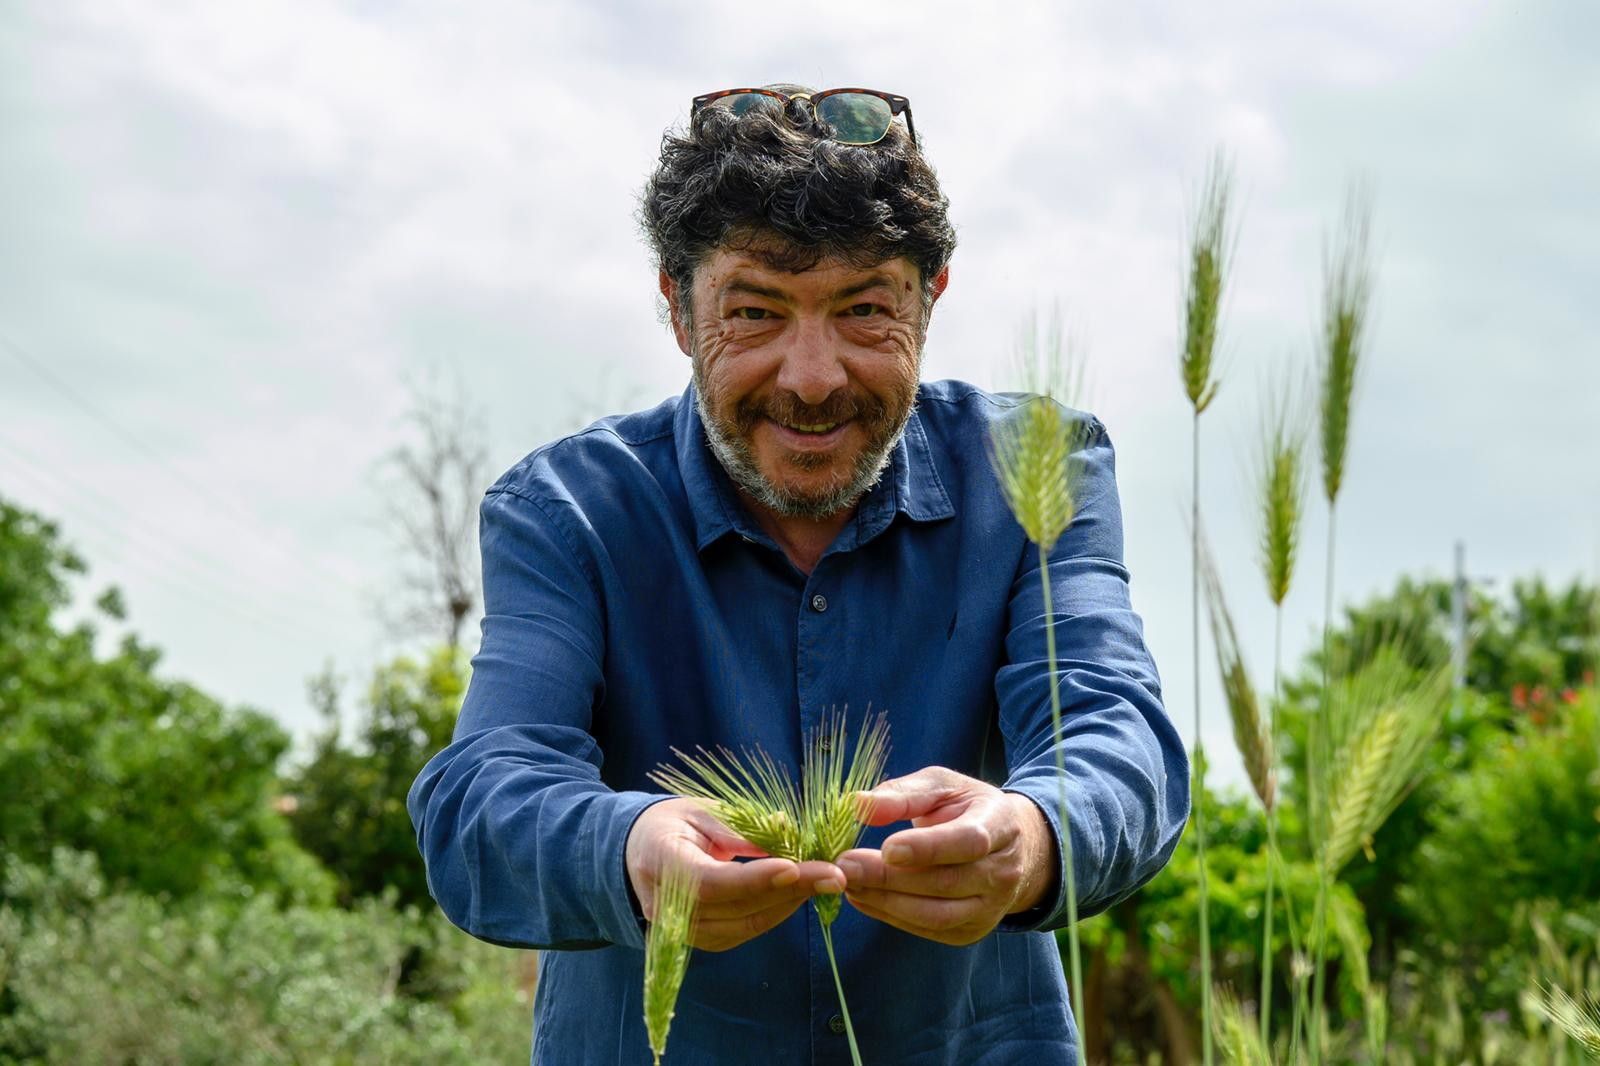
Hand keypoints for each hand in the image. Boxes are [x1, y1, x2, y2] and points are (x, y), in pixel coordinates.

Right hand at [626, 798, 845, 951]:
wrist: (638, 852)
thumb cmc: (672, 823)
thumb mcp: (701, 810)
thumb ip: (739, 827)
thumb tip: (786, 833)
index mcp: (659, 862)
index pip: (710, 882)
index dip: (754, 879)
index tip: (795, 867)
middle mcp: (666, 907)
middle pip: (735, 907)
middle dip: (790, 891)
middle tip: (833, 873)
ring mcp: (682, 930)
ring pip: (745, 925)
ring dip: (789, 904)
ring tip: (824, 880)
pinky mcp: (701, 939)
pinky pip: (744, 931)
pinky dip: (776, 912)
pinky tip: (800, 892)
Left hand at [838, 767, 1056, 945]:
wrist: (1007, 846)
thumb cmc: (966, 808)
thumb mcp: (942, 785)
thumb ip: (904, 794)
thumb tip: (858, 804)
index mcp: (1001, 825)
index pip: (969, 841)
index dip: (928, 847)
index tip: (886, 847)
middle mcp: (1003, 871)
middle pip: (946, 882)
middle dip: (890, 877)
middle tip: (846, 864)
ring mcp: (990, 907)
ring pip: (936, 914)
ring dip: (886, 901)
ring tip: (849, 883)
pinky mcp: (971, 930)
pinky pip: (928, 929)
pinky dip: (891, 916)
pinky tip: (863, 897)